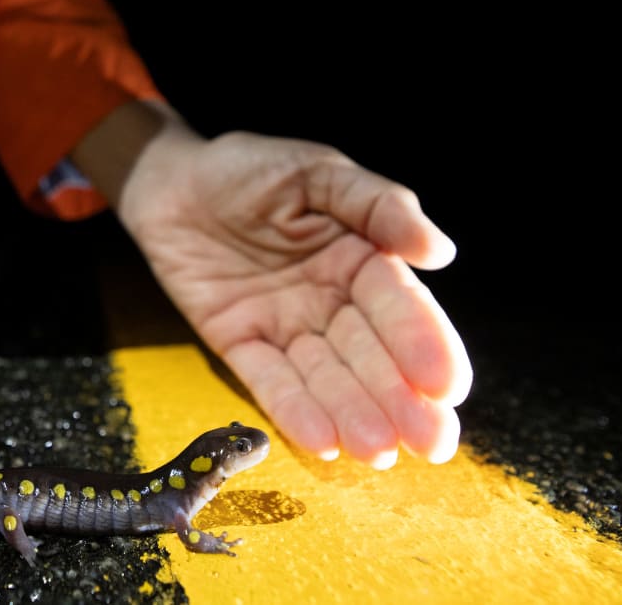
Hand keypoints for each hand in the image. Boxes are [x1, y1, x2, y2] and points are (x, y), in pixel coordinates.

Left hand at [105, 107, 471, 468]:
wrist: (173, 182)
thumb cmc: (252, 170)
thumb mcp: (318, 173)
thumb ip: (377, 206)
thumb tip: (440, 250)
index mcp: (361, 258)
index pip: (399, 306)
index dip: (424, 344)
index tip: (448, 385)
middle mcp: (331, 301)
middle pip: (370, 355)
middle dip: (402, 399)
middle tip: (434, 442)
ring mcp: (285, 327)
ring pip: (325, 377)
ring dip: (352, 415)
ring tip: (378, 451)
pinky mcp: (239, 343)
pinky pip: (268, 381)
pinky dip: (293, 410)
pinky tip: (322, 443)